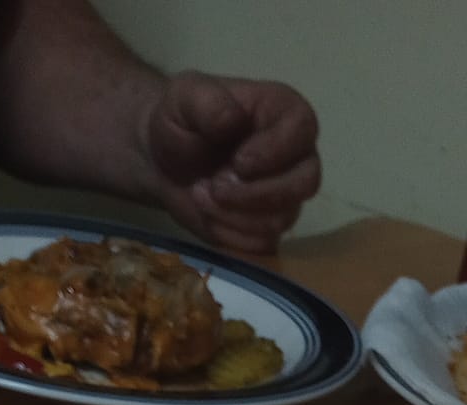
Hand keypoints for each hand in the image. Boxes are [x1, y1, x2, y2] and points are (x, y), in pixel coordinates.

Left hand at [144, 72, 320, 256]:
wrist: (163, 161)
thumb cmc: (182, 121)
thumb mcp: (185, 97)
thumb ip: (208, 101)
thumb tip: (233, 118)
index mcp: (286, 114)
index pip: (302, 134)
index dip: (271, 153)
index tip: (236, 160)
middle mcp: (296, 157)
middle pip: (303, 185)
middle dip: (252, 194)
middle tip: (213, 186)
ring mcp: (286, 197)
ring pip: (280, 220)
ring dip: (233, 215)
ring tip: (202, 195)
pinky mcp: (268, 229)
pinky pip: (263, 245)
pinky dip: (230, 236)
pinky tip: (209, 216)